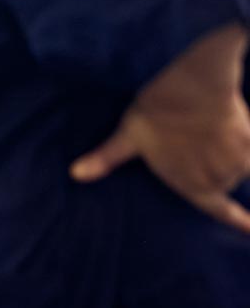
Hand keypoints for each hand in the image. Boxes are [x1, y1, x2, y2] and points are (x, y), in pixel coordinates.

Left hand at [71, 25, 249, 233]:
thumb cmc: (156, 110)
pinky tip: (240, 135)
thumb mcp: (127, 135)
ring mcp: (235, 164)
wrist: (193, 86)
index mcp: (189, 184)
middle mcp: (215, 180)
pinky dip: (248, 150)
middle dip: (213, 164)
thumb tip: (75, 173)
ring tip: (207, 126)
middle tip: (195, 137)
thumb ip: (106, 159)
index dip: (237, 221)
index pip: (218, 210)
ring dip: (228, 152)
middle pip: (223, 180)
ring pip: (238, 165)